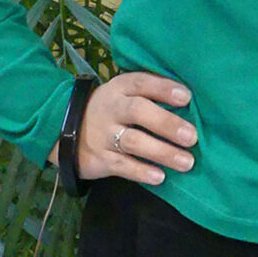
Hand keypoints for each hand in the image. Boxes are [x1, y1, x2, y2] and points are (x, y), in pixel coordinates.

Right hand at [49, 71, 197, 184]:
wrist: (66, 127)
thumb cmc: (113, 107)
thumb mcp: (125, 91)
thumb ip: (151, 92)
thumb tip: (189, 99)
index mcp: (122, 87)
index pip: (143, 82)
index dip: (164, 89)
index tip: (187, 98)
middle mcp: (113, 108)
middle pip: (138, 111)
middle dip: (167, 123)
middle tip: (192, 136)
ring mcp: (105, 134)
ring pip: (134, 142)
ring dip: (162, 152)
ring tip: (187, 162)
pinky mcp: (100, 158)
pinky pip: (122, 166)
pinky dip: (142, 172)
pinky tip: (160, 176)